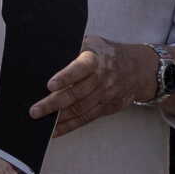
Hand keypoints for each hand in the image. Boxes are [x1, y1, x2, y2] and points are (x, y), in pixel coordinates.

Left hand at [32, 34, 154, 136]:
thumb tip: (48, 55)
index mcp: (96, 59)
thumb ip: (74, 48)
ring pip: (81, 109)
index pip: (80, 68)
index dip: (65, 77)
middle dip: (54, 103)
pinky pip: (87, 118)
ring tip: (42, 122)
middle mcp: (102, 78)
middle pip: (77, 93)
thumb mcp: (93, 43)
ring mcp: (105, 95)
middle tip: (36, 110)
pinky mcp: (107, 107)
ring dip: (60, 117)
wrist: (138, 68)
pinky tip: (56, 130)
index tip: (50, 85)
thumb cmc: (108, 54)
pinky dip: (70, 126)